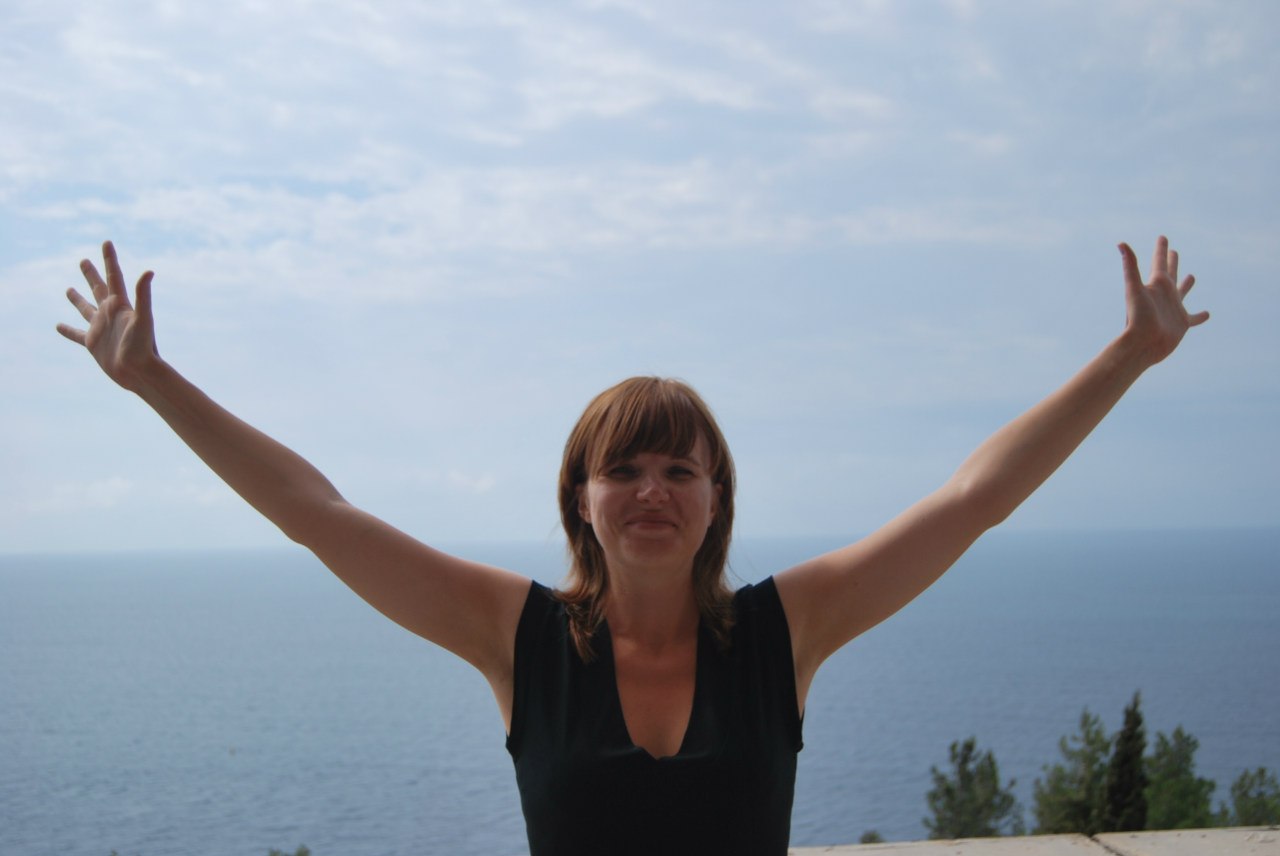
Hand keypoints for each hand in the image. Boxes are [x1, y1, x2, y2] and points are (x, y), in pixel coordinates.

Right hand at [57, 241, 158, 390]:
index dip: (110, 259)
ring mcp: (101, 328)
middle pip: (98, 288)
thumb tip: (149, 271)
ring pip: (85, 309)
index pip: (114, 276)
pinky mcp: (93, 343)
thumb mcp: (143, 318)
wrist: (139, 372)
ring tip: (68, 289)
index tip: (107, 242)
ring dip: (77, 299)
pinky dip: (67, 330)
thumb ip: (144, 295)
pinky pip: (76, 334)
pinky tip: (58, 326)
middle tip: (83, 260)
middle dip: (91, 274)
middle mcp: (110, 314)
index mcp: (121, 305)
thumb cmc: (143, 346)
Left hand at [1119, 236, 1208, 366]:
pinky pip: (1194, 318)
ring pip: (1183, 292)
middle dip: (1171, 261)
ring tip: (1192, 276)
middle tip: (1174, 251)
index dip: (1161, 249)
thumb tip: (1120, 243)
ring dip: (1187, 284)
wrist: (1143, 344)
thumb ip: (1129, 266)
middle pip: (1170, 273)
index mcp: (1155, 285)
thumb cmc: (1138, 317)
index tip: (1162, 237)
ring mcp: (1173, 308)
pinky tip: (1207, 314)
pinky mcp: (1182, 323)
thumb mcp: (1134, 288)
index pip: (1158, 261)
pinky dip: (1200, 316)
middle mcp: (1164, 295)